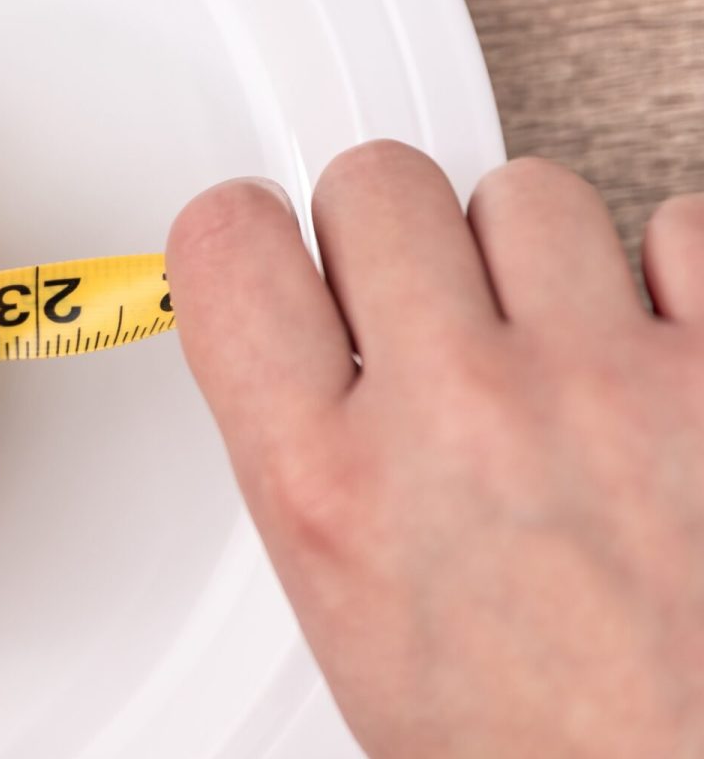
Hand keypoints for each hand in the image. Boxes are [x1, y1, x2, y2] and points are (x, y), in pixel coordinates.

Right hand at [168, 142, 703, 756]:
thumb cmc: (538, 747)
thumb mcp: (349, 611)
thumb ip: (308, 455)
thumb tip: (301, 343)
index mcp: (329, 486)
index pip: (230, 245)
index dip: (253, 236)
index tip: (281, 248)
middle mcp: (462, 417)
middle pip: (381, 186)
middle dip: (398, 238)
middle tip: (427, 306)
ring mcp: (610, 387)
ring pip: (528, 193)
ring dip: (535, 259)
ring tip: (555, 350)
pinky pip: (682, 224)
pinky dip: (671, 274)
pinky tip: (651, 349)